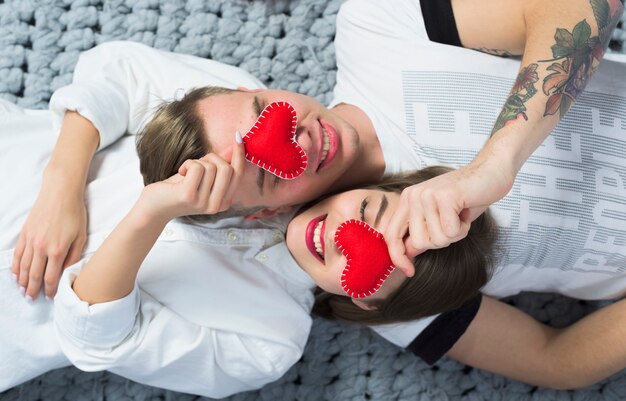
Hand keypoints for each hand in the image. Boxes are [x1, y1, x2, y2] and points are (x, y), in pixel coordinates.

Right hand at [11, 178, 87, 300]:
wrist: (60, 192)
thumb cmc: (75, 213)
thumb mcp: (81, 236)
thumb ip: (74, 256)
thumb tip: (67, 272)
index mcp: (57, 250)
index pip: (51, 277)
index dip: (50, 290)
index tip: (50, 297)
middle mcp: (41, 248)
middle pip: (34, 275)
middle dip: (33, 289)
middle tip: (32, 299)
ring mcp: (30, 240)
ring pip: (24, 267)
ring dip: (23, 281)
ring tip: (23, 291)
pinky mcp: (24, 233)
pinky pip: (18, 254)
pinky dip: (16, 266)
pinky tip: (16, 274)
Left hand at [138, 134, 244, 220]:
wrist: (154, 207)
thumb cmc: (178, 189)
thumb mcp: (203, 177)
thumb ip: (219, 166)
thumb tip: (233, 150)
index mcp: (224, 202)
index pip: (238, 174)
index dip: (239, 154)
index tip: (238, 136)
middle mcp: (216, 206)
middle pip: (227, 168)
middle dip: (212, 158)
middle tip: (198, 163)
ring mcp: (203, 202)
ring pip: (210, 166)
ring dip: (196, 162)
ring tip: (186, 172)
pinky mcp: (189, 195)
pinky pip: (197, 167)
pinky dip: (188, 164)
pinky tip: (181, 172)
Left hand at [385, 160, 512, 275]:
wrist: (491, 172)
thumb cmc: (467, 197)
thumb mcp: (439, 217)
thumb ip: (421, 232)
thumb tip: (407, 253)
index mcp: (407, 200)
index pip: (392, 235)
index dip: (398, 257)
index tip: (409, 272)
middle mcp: (413, 196)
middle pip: (419, 242)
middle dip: (441, 240)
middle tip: (453, 223)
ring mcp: (427, 195)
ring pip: (437, 239)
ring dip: (455, 233)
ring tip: (460, 215)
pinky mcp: (444, 196)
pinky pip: (452, 231)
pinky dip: (463, 228)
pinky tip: (466, 211)